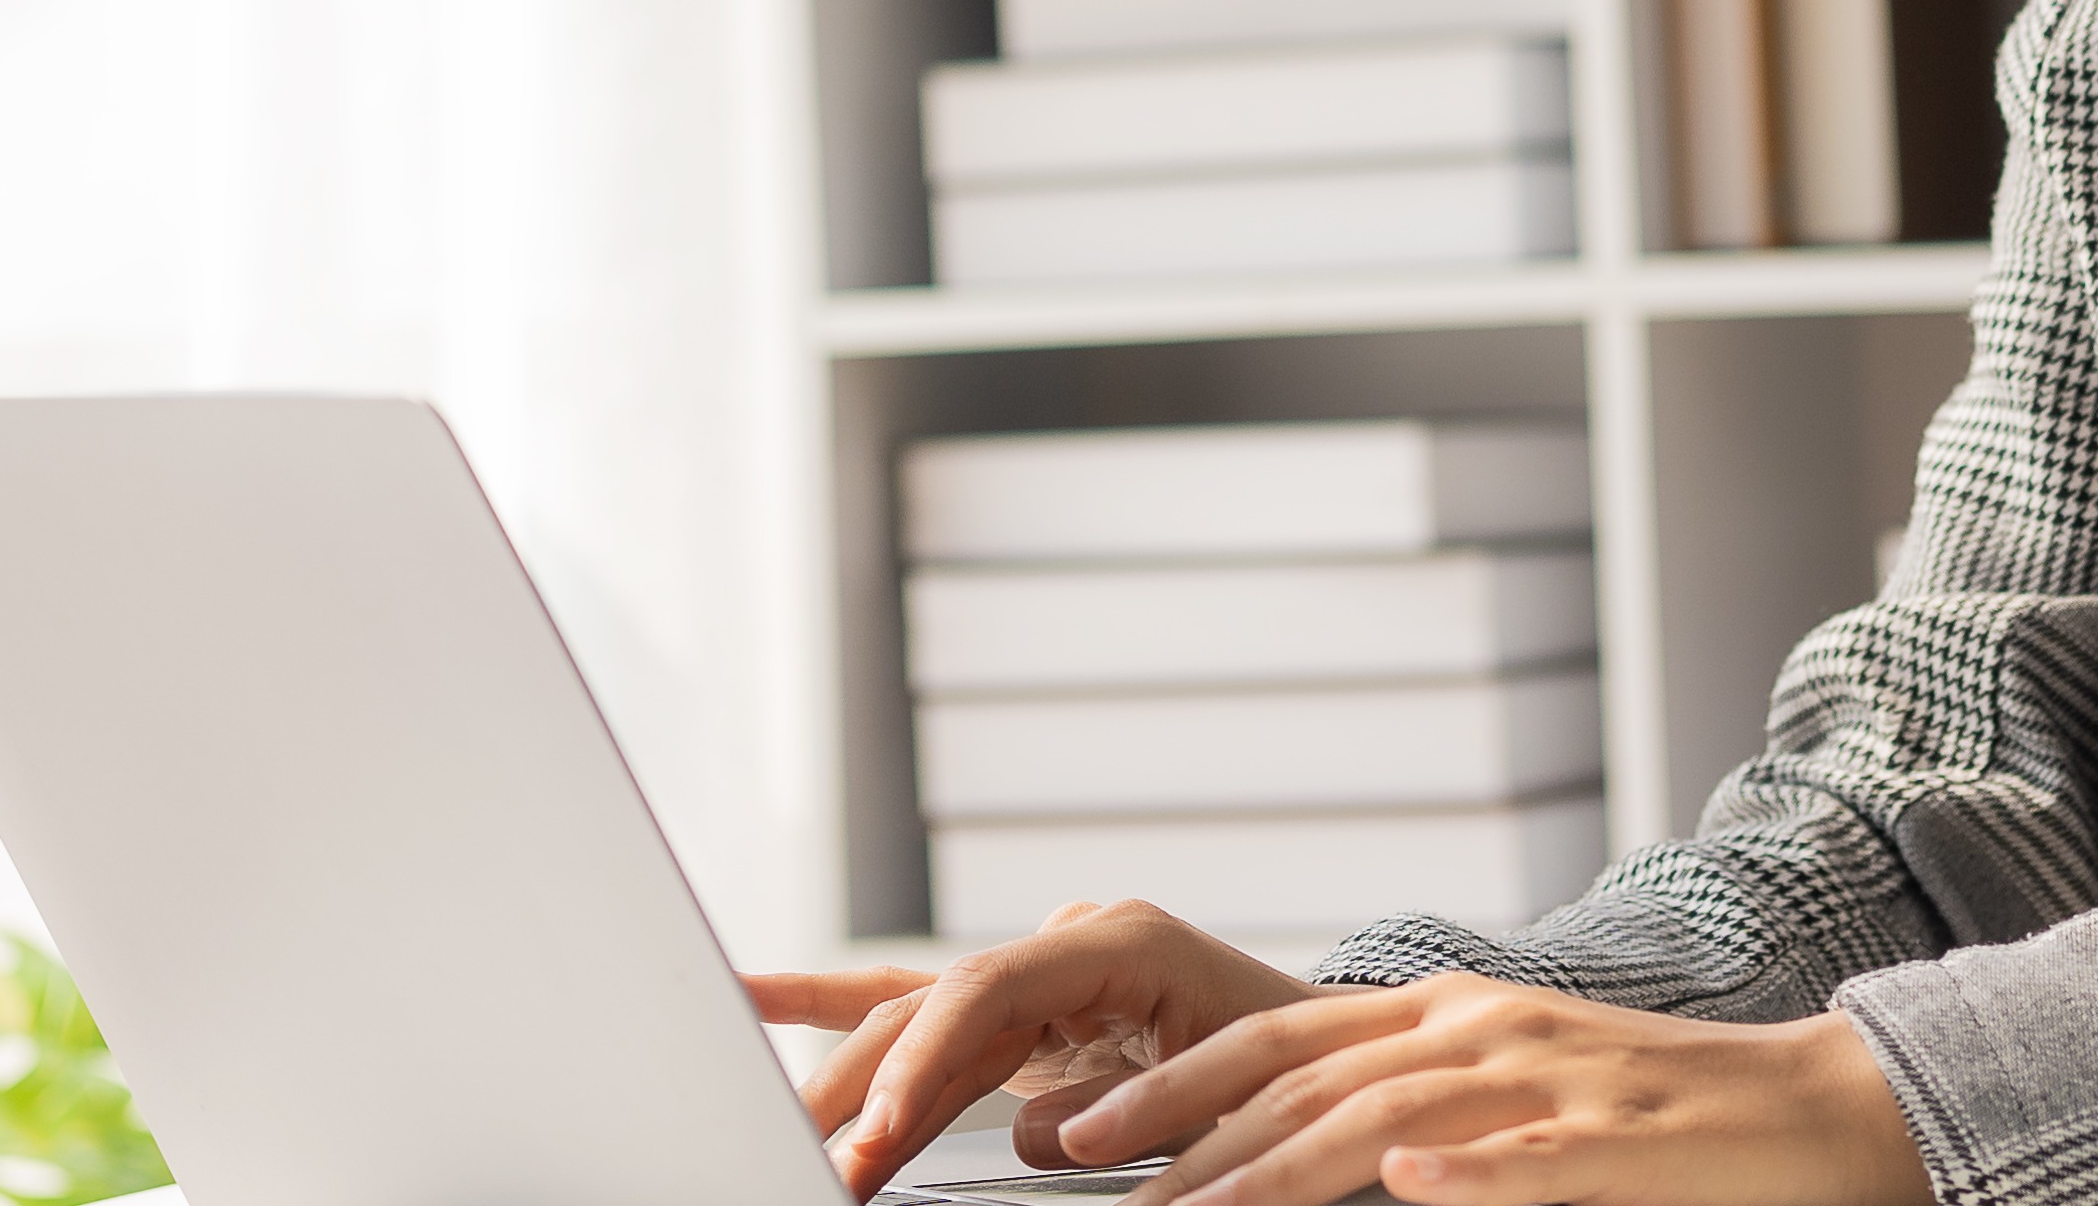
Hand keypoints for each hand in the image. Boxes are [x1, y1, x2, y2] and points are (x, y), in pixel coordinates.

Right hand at [744, 899, 1332, 1194]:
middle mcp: (1069, 944)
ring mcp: (1041, 977)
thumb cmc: (1299, 1077)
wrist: (1342, 1061)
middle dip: (865, 1087)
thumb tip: (1026, 1131)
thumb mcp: (1223, 1093)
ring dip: (851, 1090)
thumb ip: (1124, 1105)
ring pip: (916, 1022)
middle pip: (933, 1005)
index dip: (926, 1056)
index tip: (882, 1127)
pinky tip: (755, 996)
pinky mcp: (1024, 1021)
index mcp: (1122, 942)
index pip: (991, 985)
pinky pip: (923, 1019)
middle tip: (807, 1155)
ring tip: (784, 1138)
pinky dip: (844, 1020)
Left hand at [1048, 971, 1927, 1205]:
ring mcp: (1548, 1081)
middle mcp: (1484, 1031)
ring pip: (1386, 1114)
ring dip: (1275, 1168)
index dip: (1174, 1079)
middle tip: (1082, 1167)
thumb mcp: (1513, 1089)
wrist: (1812, 1108)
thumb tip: (1300, 1157)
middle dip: (1182, 1124)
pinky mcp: (1615, 1139)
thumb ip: (1410, 1111)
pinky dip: (1462, 1172)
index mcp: (1451, 1015)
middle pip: (1306, 1071)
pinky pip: (1528, 1158)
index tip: (1080, 1127)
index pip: (1282, 1038)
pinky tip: (1405, 1185)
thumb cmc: (1653, 1117)